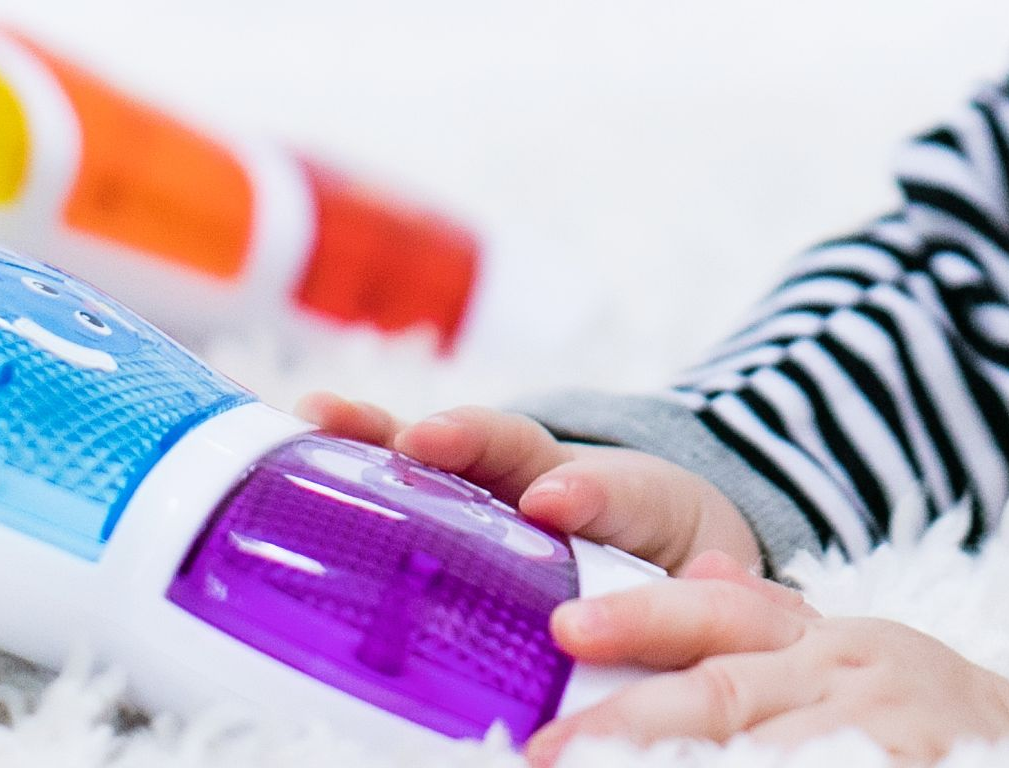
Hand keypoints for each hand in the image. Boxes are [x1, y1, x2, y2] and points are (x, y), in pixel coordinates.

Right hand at [296, 393, 760, 574]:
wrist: (668, 535)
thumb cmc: (674, 557)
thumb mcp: (699, 573)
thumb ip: (699, 586)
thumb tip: (711, 591)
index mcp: (615, 498)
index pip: (600, 483)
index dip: (580, 488)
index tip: (554, 499)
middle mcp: (542, 480)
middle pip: (503, 449)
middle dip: (461, 438)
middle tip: (420, 438)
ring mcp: (488, 489)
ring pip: (437, 452)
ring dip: (381, 434)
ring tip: (322, 417)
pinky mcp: (444, 515)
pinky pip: (395, 479)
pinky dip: (352, 451)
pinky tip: (298, 437)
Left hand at [529, 551, 1008, 763]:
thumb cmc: (928, 711)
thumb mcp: (854, 649)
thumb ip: (774, 617)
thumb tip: (703, 557)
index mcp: (823, 639)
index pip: (722, 613)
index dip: (643, 616)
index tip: (564, 625)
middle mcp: (848, 675)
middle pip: (722, 696)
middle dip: (628, 725)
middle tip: (544, 751)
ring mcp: (880, 735)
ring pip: (761, 758)